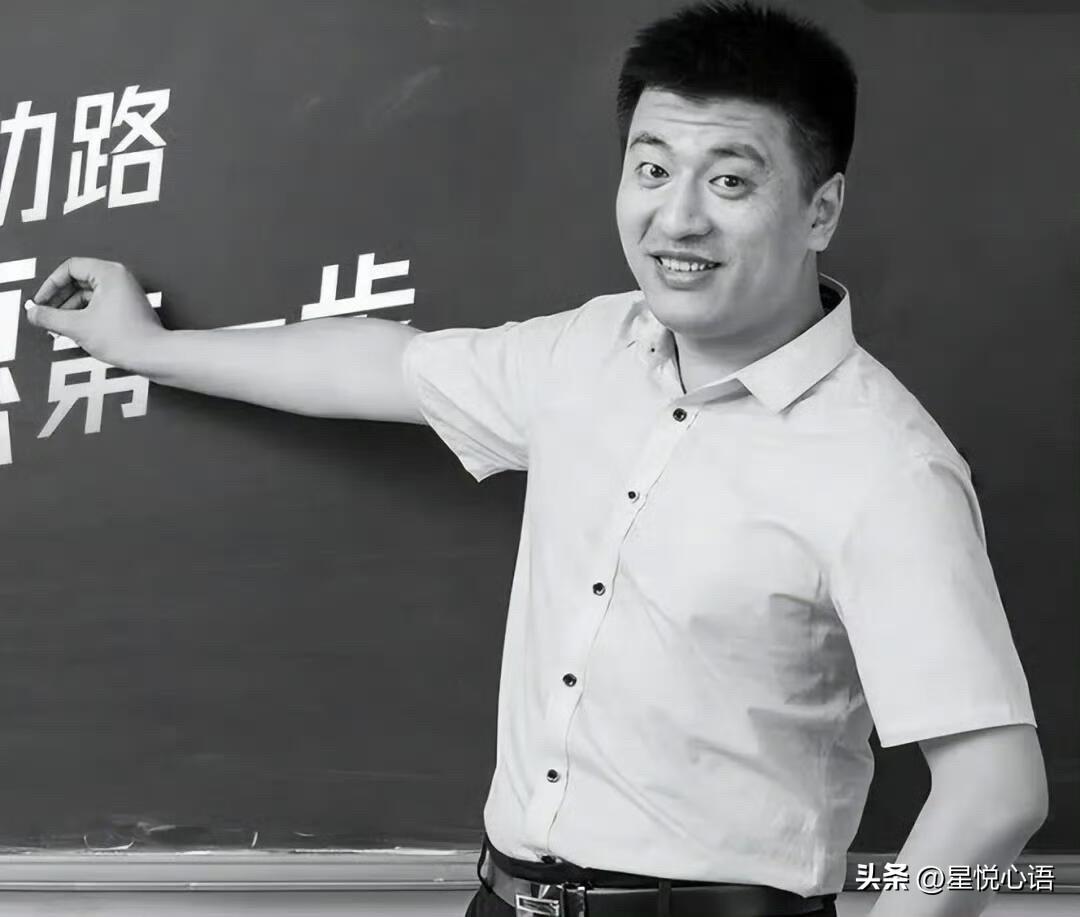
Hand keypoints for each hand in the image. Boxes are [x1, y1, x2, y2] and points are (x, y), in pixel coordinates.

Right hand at [25, 257, 165, 368]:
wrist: (153, 355)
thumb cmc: (127, 338)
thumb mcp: (77, 326)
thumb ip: (49, 317)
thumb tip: (33, 312)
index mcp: (109, 273)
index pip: (69, 268)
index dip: (50, 285)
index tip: (41, 301)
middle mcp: (118, 278)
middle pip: (77, 281)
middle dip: (58, 299)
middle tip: (45, 314)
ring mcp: (124, 293)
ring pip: (87, 295)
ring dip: (69, 309)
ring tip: (57, 326)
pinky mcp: (126, 308)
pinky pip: (98, 305)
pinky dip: (84, 315)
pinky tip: (74, 330)